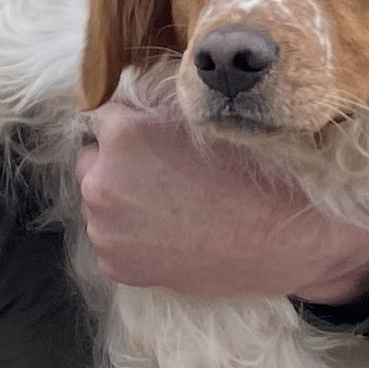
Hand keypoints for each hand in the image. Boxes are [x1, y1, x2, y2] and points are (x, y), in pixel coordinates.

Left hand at [75, 93, 368, 305]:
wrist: (278, 242)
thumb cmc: (249, 177)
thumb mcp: (204, 124)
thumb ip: (155, 112)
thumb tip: (130, 103)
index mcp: (123, 136)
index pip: (99, 116)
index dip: (125, 123)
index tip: (146, 135)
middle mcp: (101, 181)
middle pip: (90, 160)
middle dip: (115, 162)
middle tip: (159, 174)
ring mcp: (104, 229)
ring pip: (98, 202)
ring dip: (120, 201)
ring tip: (168, 207)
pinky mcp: (113, 264)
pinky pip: (111, 241)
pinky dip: (129, 238)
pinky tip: (168, 235)